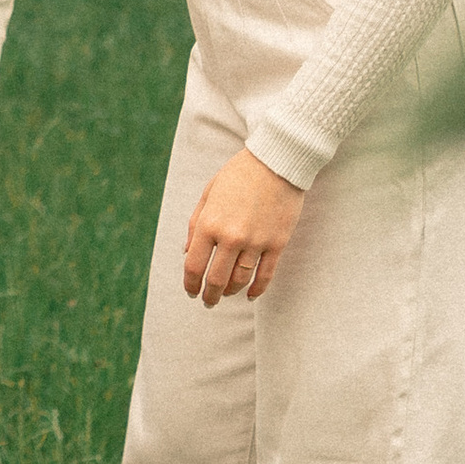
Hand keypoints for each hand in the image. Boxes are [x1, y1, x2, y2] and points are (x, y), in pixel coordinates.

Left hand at [183, 146, 304, 306]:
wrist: (276, 161)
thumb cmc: (238, 175)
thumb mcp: (208, 194)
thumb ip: (195, 224)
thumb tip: (186, 253)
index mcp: (209, 224)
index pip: (194, 265)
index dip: (190, 284)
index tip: (191, 292)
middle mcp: (231, 237)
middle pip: (216, 279)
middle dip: (210, 295)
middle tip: (208, 302)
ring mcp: (256, 242)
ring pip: (240, 280)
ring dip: (231, 293)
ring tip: (226, 296)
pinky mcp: (277, 243)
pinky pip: (265, 275)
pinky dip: (257, 289)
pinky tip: (250, 295)